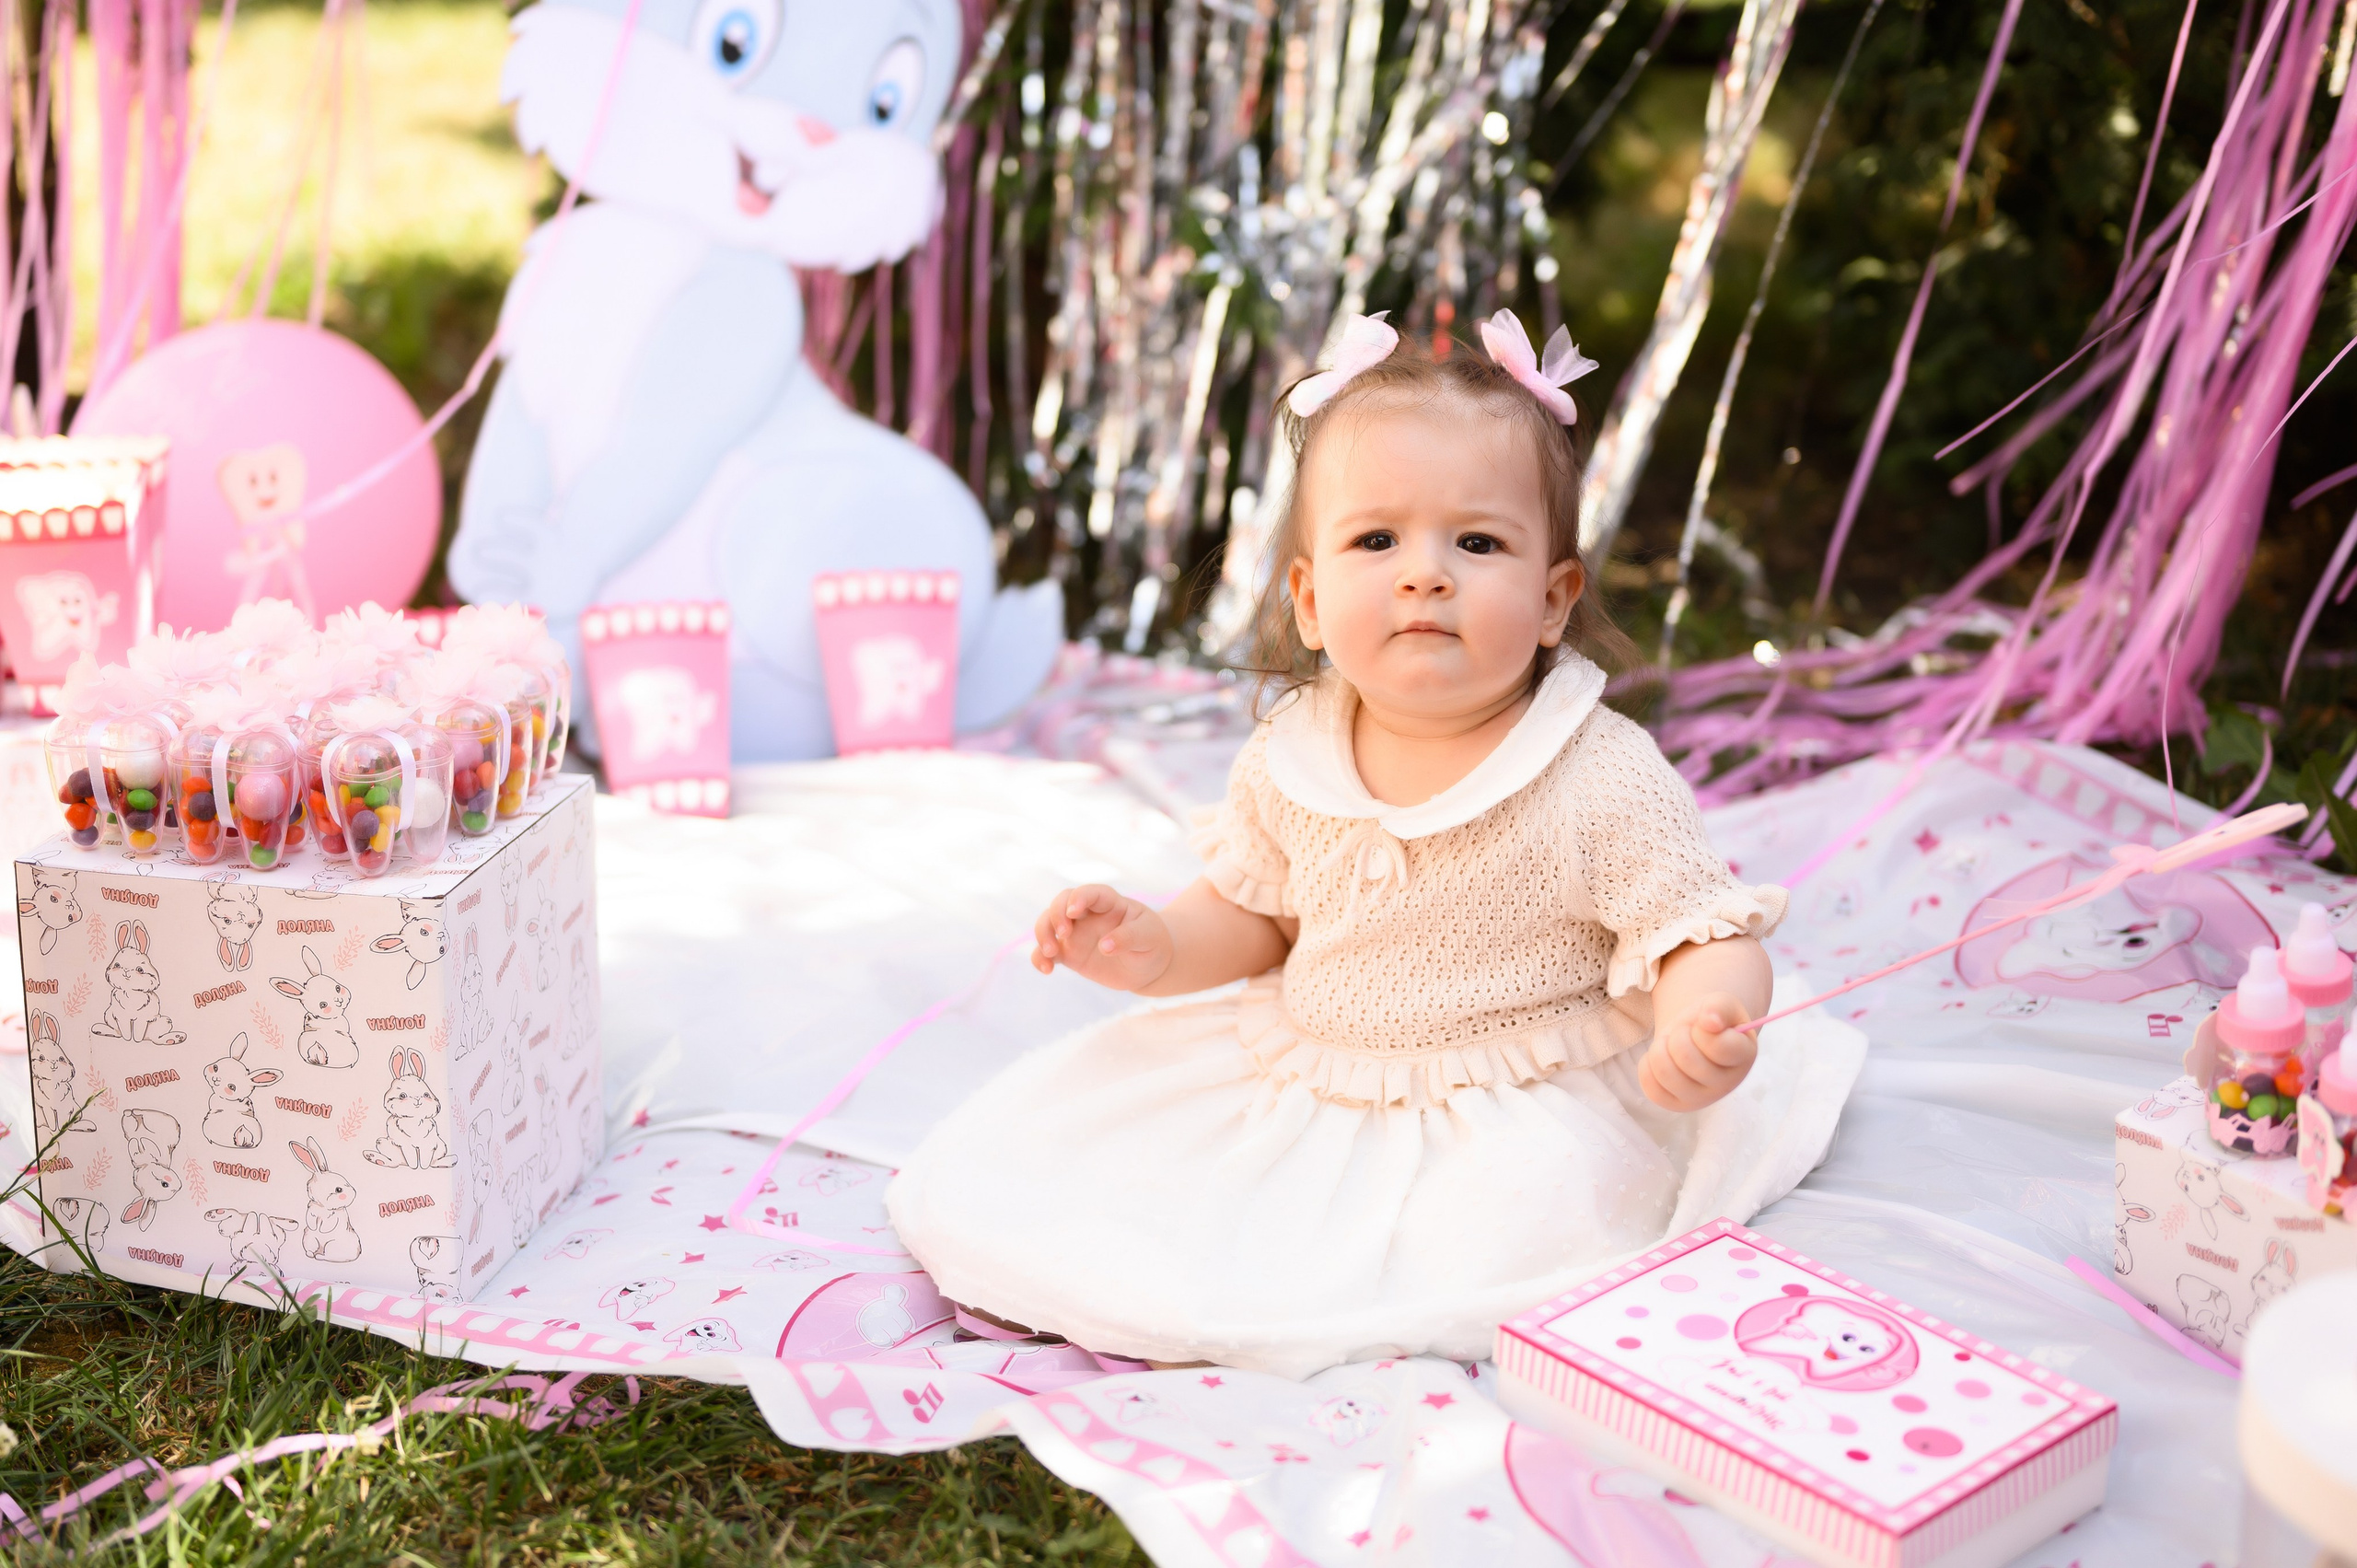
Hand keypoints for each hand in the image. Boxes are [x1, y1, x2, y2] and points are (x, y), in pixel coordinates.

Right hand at [1031, 885, 1172, 992]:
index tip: (1074, 911)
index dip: (1079, 897)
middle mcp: (1088, 915)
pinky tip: (1046, 970)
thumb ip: (1129, 938)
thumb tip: (1105, 946)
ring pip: (1048, 924)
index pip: (1091, 893)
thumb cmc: (1152, 942)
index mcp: (1110, 903)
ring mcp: (1076, 934)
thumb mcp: (1149, 937)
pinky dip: (1039, 958)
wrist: (1149, 965)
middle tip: (1063, 933)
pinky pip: (1047, 953)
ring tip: (1050, 952)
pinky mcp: (1070, 954)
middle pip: (1061, 903)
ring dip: (1043, 934)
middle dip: (1056, 914)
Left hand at [1638, 992, 1757, 1111]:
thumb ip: (1719, 1007)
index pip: (1719, 1046)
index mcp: (1744, 1056)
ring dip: (1660, 1048)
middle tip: (1685, 1032)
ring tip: (1671, 1044)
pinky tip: (1663, 1057)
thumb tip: (1710, 1021)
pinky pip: (1650, 1086)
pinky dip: (1648, 1064)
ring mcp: (1701, 1099)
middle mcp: (1727, 1085)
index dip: (1702, 1029)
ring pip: (1665, 1072)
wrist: (1693, 1035)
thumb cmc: (1709, 1020)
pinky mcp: (1676, 1105)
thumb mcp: (1720, 1003)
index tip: (1704, 1024)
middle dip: (1678, 1035)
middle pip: (1686, 1058)